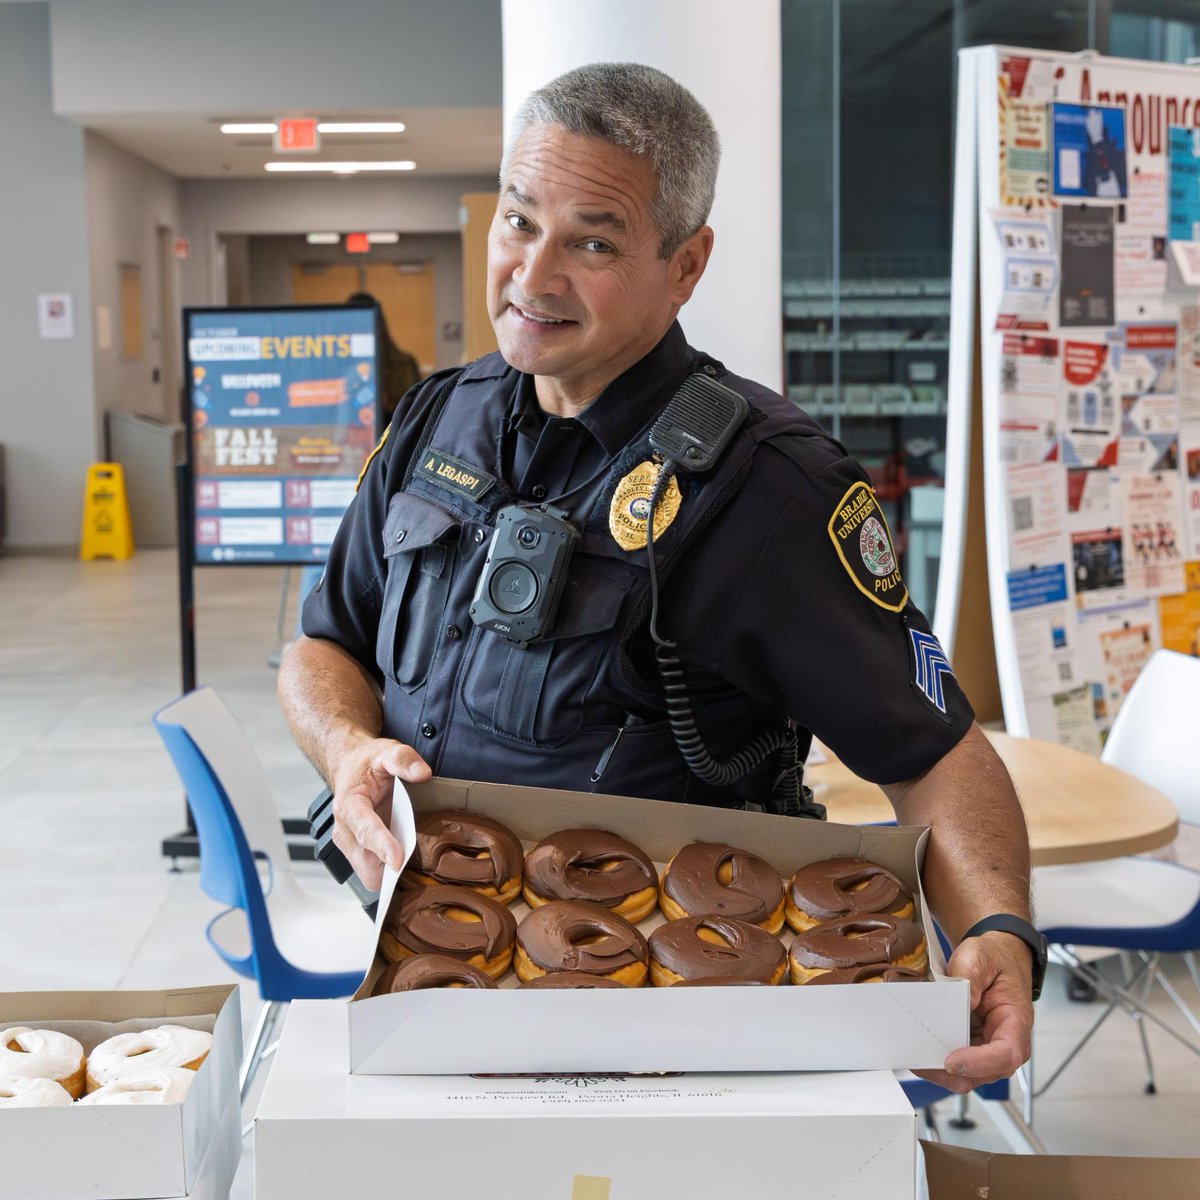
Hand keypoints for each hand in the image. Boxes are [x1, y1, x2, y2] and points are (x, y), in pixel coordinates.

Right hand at [330, 738, 431, 890]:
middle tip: (415, 862)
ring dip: (389, 872)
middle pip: (365, 863)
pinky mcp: (357, 851)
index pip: (365, 830)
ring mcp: (349, 843)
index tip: (397, 860)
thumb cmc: (368, 762)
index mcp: (349, 804)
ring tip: (412, 860)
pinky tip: (403, 858)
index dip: (382, 846)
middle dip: (387, 868)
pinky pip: (372, 872)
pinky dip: (388, 871)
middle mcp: (344, 828)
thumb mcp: (386, 751)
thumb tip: (422, 773)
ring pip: (368, 873)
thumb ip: (403, 759)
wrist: (351, 766)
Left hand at [913, 931, 1033, 1093]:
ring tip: (916, 1056)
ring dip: (941, 1070)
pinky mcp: (972, 1048)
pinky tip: (921, 1049)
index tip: (951, 1060)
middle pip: (983, 1073)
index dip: (979, 1063)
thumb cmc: (994, 960)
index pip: (1006, 1054)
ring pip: (967, 1074)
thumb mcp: (981, 957)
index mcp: (1016, 1021)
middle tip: (921, 1061)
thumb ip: (971, 975)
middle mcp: (1005, 1042)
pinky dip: (938, 1061)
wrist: (996, 959)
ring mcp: (988, 1048)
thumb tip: (962, 1001)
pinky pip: (956, 1064)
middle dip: (951, 1073)